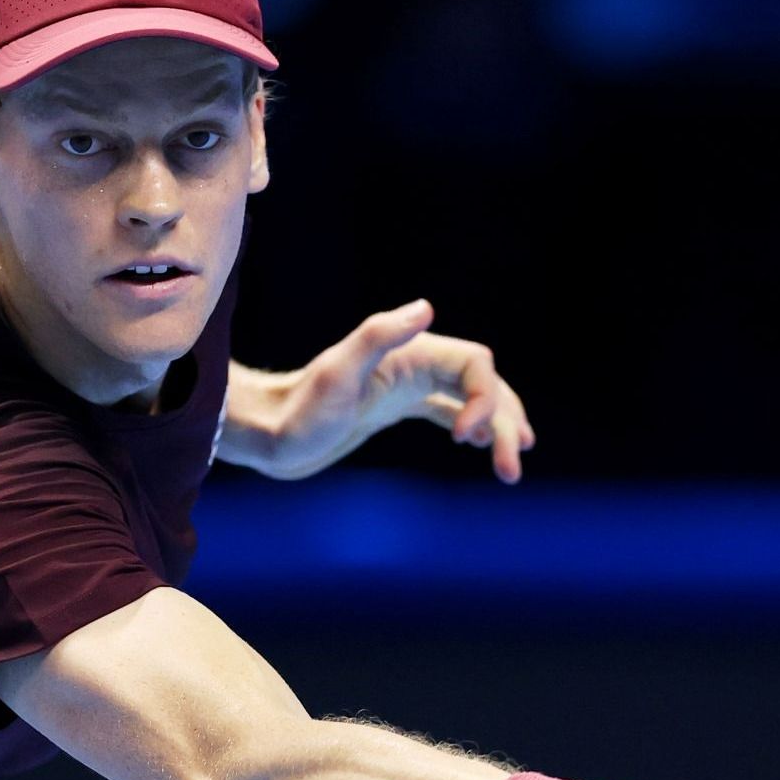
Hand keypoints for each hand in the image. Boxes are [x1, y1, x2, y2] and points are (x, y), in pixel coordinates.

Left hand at [264, 299, 535, 482]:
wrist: (268, 434)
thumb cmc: (298, 410)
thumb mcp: (337, 375)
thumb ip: (379, 336)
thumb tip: (426, 308)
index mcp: (410, 352)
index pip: (475, 364)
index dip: (483, 400)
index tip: (464, 441)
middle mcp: (416, 364)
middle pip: (483, 385)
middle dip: (504, 423)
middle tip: (511, 471)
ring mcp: (409, 387)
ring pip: (472, 402)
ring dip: (497, 431)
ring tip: (511, 471)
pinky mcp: (398, 408)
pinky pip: (450, 412)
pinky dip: (474, 428)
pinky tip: (485, 447)